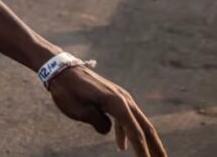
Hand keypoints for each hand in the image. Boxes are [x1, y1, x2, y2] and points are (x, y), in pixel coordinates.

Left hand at [48, 67, 167, 156]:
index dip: (143, 151)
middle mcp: (123, 99)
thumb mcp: (81, 111)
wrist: (60, 69)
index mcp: (117, 103)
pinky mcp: (112, 98)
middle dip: (156, 147)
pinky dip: (125, 132)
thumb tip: (109, 132)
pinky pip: (124, 118)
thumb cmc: (67, 91)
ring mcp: (119, 97)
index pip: (136, 133)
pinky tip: (121, 146)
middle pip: (146, 127)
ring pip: (137, 122)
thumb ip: (99, 124)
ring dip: (144, 141)